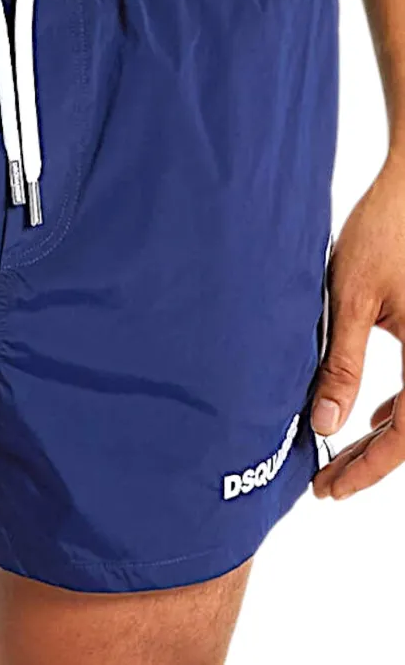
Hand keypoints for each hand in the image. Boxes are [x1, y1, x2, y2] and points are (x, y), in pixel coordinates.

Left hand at [312, 156, 404, 499]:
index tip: (328, 490)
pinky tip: (372, 415)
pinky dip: (401, 409)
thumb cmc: (385, 231)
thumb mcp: (352, 299)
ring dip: (385, 438)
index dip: (365, 470)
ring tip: (342, 456)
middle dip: (372, 461)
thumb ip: (341, 363)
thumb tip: (325, 422)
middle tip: (328, 482)